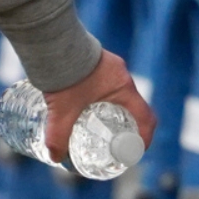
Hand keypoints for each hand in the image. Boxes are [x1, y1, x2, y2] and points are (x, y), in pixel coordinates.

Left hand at [43, 49, 157, 165]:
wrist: (52, 41)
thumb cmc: (63, 73)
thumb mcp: (61, 110)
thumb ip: (57, 135)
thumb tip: (54, 157)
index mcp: (124, 88)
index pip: (146, 117)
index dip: (145, 137)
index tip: (136, 150)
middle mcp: (120, 75)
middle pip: (131, 105)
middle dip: (126, 123)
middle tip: (114, 139)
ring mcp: (108, 65)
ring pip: (116, 92)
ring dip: (111, 107)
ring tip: (96, 122)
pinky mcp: (94, 58)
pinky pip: (103, 80)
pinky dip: (98, 94)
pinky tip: (82, 101)